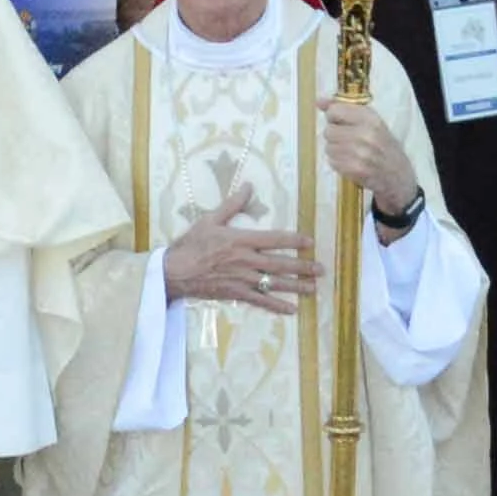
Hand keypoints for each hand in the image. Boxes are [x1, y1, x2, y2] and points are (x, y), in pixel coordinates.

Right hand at [165, 188, 312, 315]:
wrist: (175, 271)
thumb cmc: (192, 243)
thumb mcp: (210, 219)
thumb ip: (232, 204)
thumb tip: (249, 185)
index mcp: (241, 240)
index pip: (274, 240)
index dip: (294, 241)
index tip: (310, 242)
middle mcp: (246, 261)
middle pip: (280, 265)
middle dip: (303, 267)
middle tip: (321, 269)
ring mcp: (243, 280)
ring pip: (275, 284)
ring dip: (296, 287)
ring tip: (313, 288)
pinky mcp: (237, 294)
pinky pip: (261, 301)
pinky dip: (277, 306)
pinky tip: (291, 310)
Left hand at [314, 97, 417, 220]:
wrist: (399, 177)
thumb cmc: (384, 147)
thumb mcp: (371, 123)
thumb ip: (344, 109)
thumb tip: (319, 101)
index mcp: (371, 118)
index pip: (335, 110)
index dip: (334, 118)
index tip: (342, 123)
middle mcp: (366, 133)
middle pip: (329, 130)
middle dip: (335, 137)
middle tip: (349, 142)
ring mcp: (361, 152)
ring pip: (329, 147)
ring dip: (336, 152)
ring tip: (351, 154)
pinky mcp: (356, 169)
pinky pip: (333, 162)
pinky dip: (339, 164)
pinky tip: (351, 164)